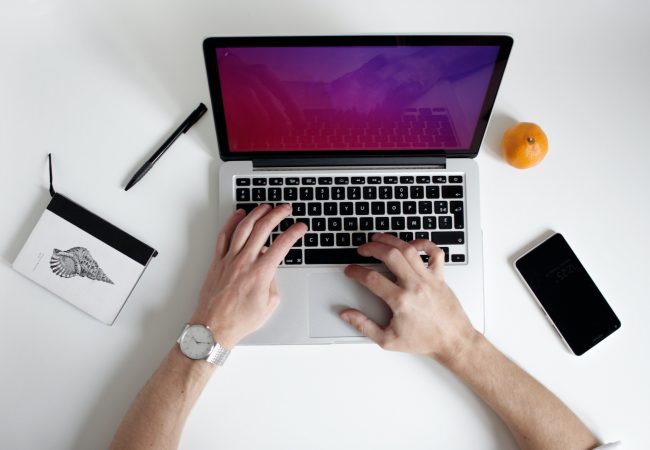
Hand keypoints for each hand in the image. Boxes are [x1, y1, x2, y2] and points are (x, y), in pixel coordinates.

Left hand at [190, 204, 306, 348]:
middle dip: (277, 214)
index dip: (294, 233)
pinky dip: (231, 222)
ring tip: (265, 207)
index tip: (300, 227)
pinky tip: (238, 215)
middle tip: (285, 209)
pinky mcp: (217, 261)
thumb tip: (272, 269)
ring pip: (243, 228)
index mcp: (261, 273)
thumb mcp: (269, 305)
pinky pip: (224, 236)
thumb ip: (273, 282)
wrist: (213, 327)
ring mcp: (229, 259)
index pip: (282, 245)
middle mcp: (245, 262)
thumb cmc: (239, 321)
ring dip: (256, 213)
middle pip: (263, 229)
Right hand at [340, 233, 477, 364]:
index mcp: (401, 301)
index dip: (356, 272)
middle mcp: (415, 286)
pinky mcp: (440, 277)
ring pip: (408, 250)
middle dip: (371, 248)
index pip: (371, 278)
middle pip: (390, 256)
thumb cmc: (424, 341)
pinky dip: (423, 243)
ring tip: (379, 239)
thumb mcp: (388, 340)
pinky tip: (412, 244)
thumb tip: (347, 314)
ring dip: (391, 240)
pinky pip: (434, 253)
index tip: (350, 271)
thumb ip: (364, 326)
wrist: (453, 341)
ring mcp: (429, 279)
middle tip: (362, 250)